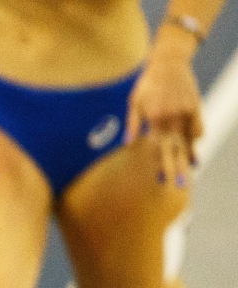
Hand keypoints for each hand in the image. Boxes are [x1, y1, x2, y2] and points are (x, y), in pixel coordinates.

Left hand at [127, 39, 203, 186]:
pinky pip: (197, 128)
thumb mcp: (135, 102)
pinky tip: (194, 153)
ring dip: (189, 157)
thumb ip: (133, 125)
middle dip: (178, 168)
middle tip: (180, 187)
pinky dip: (195, 139)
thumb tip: (128, 145)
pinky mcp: (195, 107)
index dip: (160, 163)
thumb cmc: (147, 83)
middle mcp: (172, 118)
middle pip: (176, 148)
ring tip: (190, 171)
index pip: (158, 146)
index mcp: (155, 118)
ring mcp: (186, 112)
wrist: (170, 61)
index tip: (159, 179)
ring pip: (189, 140)